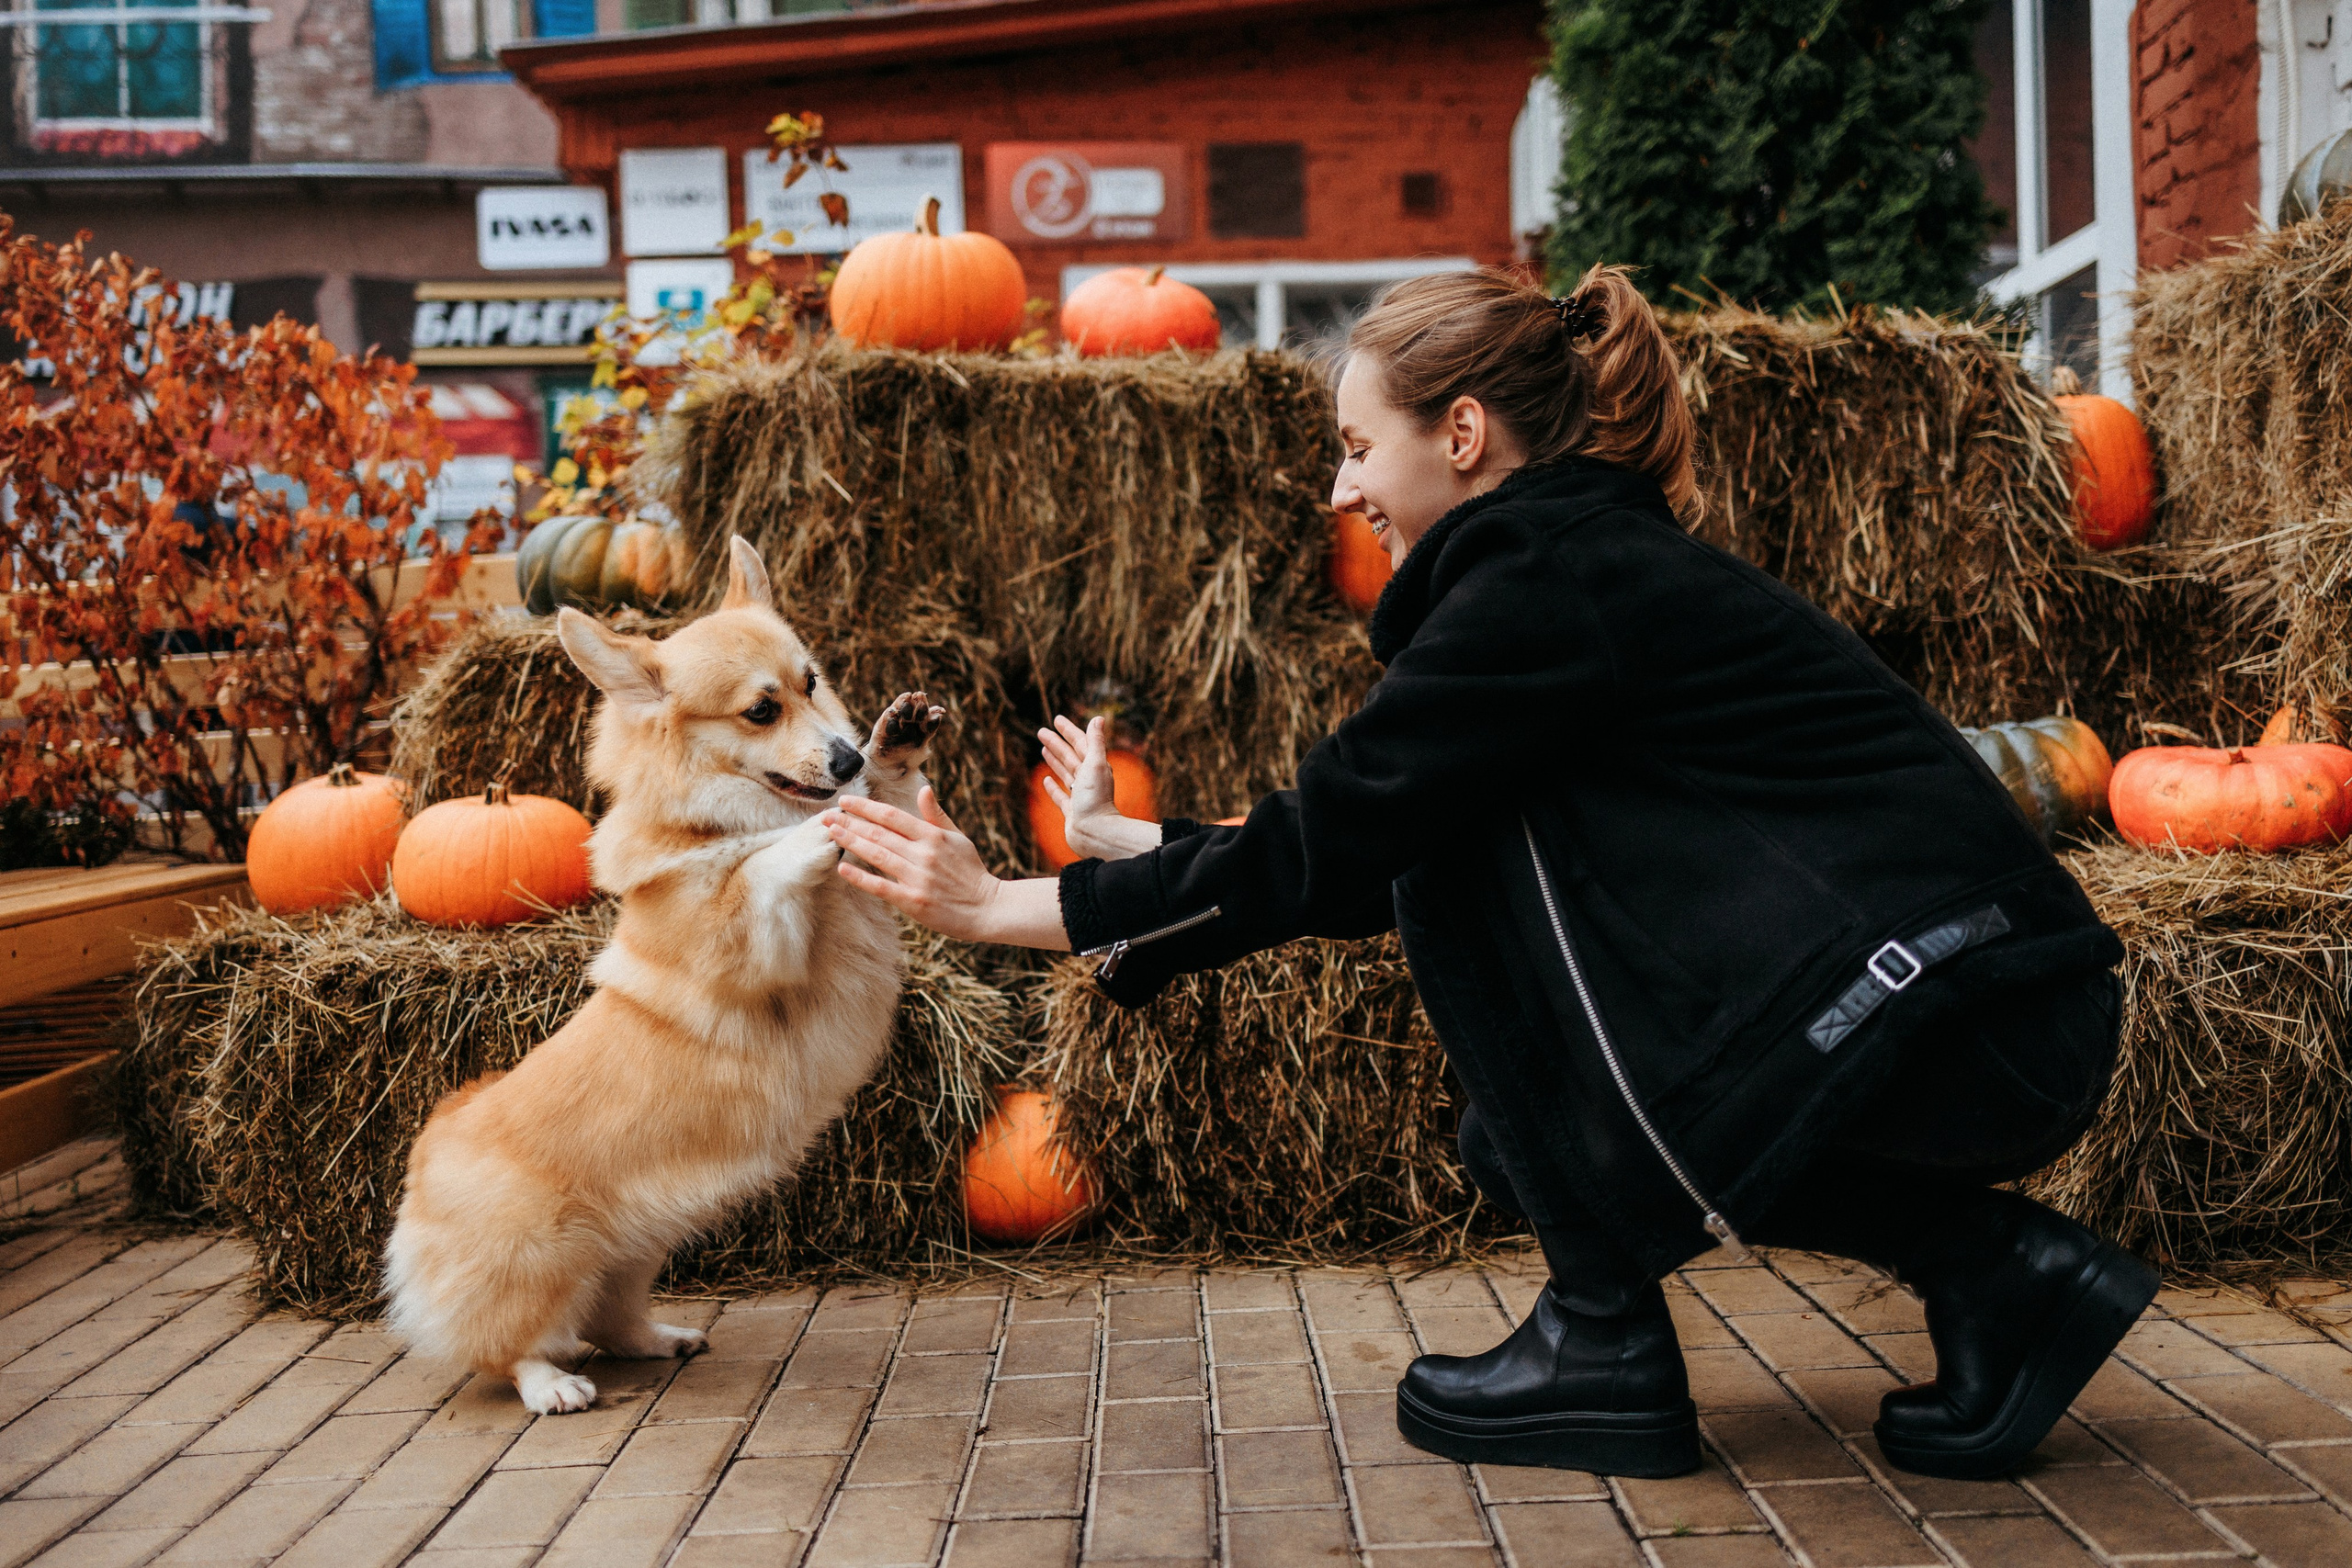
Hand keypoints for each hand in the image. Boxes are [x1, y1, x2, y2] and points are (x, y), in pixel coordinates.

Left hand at [822, 789, 1069, 948]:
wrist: (988, 907)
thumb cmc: (971, 872)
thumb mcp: (958, 838)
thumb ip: (936, 816)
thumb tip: (924, 789)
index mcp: (933, 836)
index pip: (891, 816)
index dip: (865, 807)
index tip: (845, 801)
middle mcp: (923, 853)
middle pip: (879, 833)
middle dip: (850, 823)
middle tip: (826, 816)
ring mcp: (917, 877)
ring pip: (877, 855)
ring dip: (851, 842)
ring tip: (830, 833)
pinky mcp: (913, 901)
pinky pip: (881, 886)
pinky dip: (860, 877)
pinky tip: (841, 868)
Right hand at [1038, 715, 1159, 859]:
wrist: (1094, 832)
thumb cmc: (1095, 798)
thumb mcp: (1096, 765)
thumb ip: (1095, 742)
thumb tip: (1098, 718)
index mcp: (1096, 768)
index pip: (1081, 744)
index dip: (1069, 731)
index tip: (1057, 720)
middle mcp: (1088, 781)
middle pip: (1070, 757)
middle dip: (1057, 744)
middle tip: (1041, 731)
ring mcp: (1079, 797)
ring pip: (1065, 773)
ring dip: (1054, 760)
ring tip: (1043, 749)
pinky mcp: (1071, 812)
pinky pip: (1060, 796)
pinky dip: (1053, 787)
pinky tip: (1045, 780)